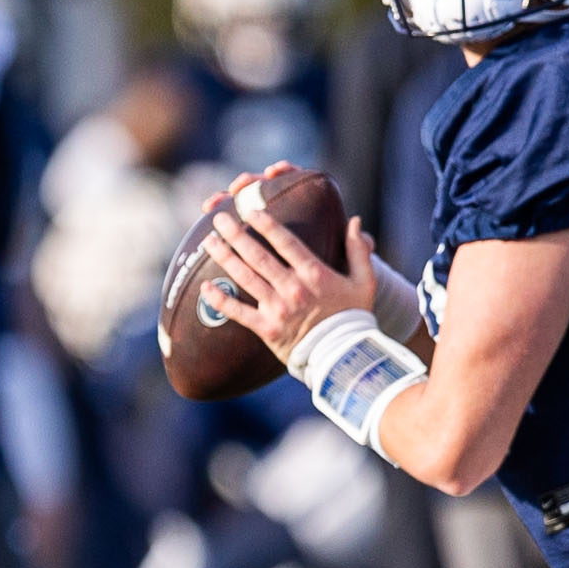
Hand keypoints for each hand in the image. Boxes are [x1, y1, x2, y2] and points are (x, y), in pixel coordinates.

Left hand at [202, 172, 380, 362]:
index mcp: (314, 274)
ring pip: (245, 278)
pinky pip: (238, 312)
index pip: (286, 243)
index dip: (267, 225)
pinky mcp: (266, 328)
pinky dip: (220, 300)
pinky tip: (204, 288)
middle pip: (258, 257)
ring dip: (225, 258)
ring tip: (209, 242)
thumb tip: (354, 220)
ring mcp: (278, 309)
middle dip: (236, 235)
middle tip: (219, 218)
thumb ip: (358, 250)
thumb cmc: (354, 315)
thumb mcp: (364, 281)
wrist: (344, 356)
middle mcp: (293, 288)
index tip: (250, 211)